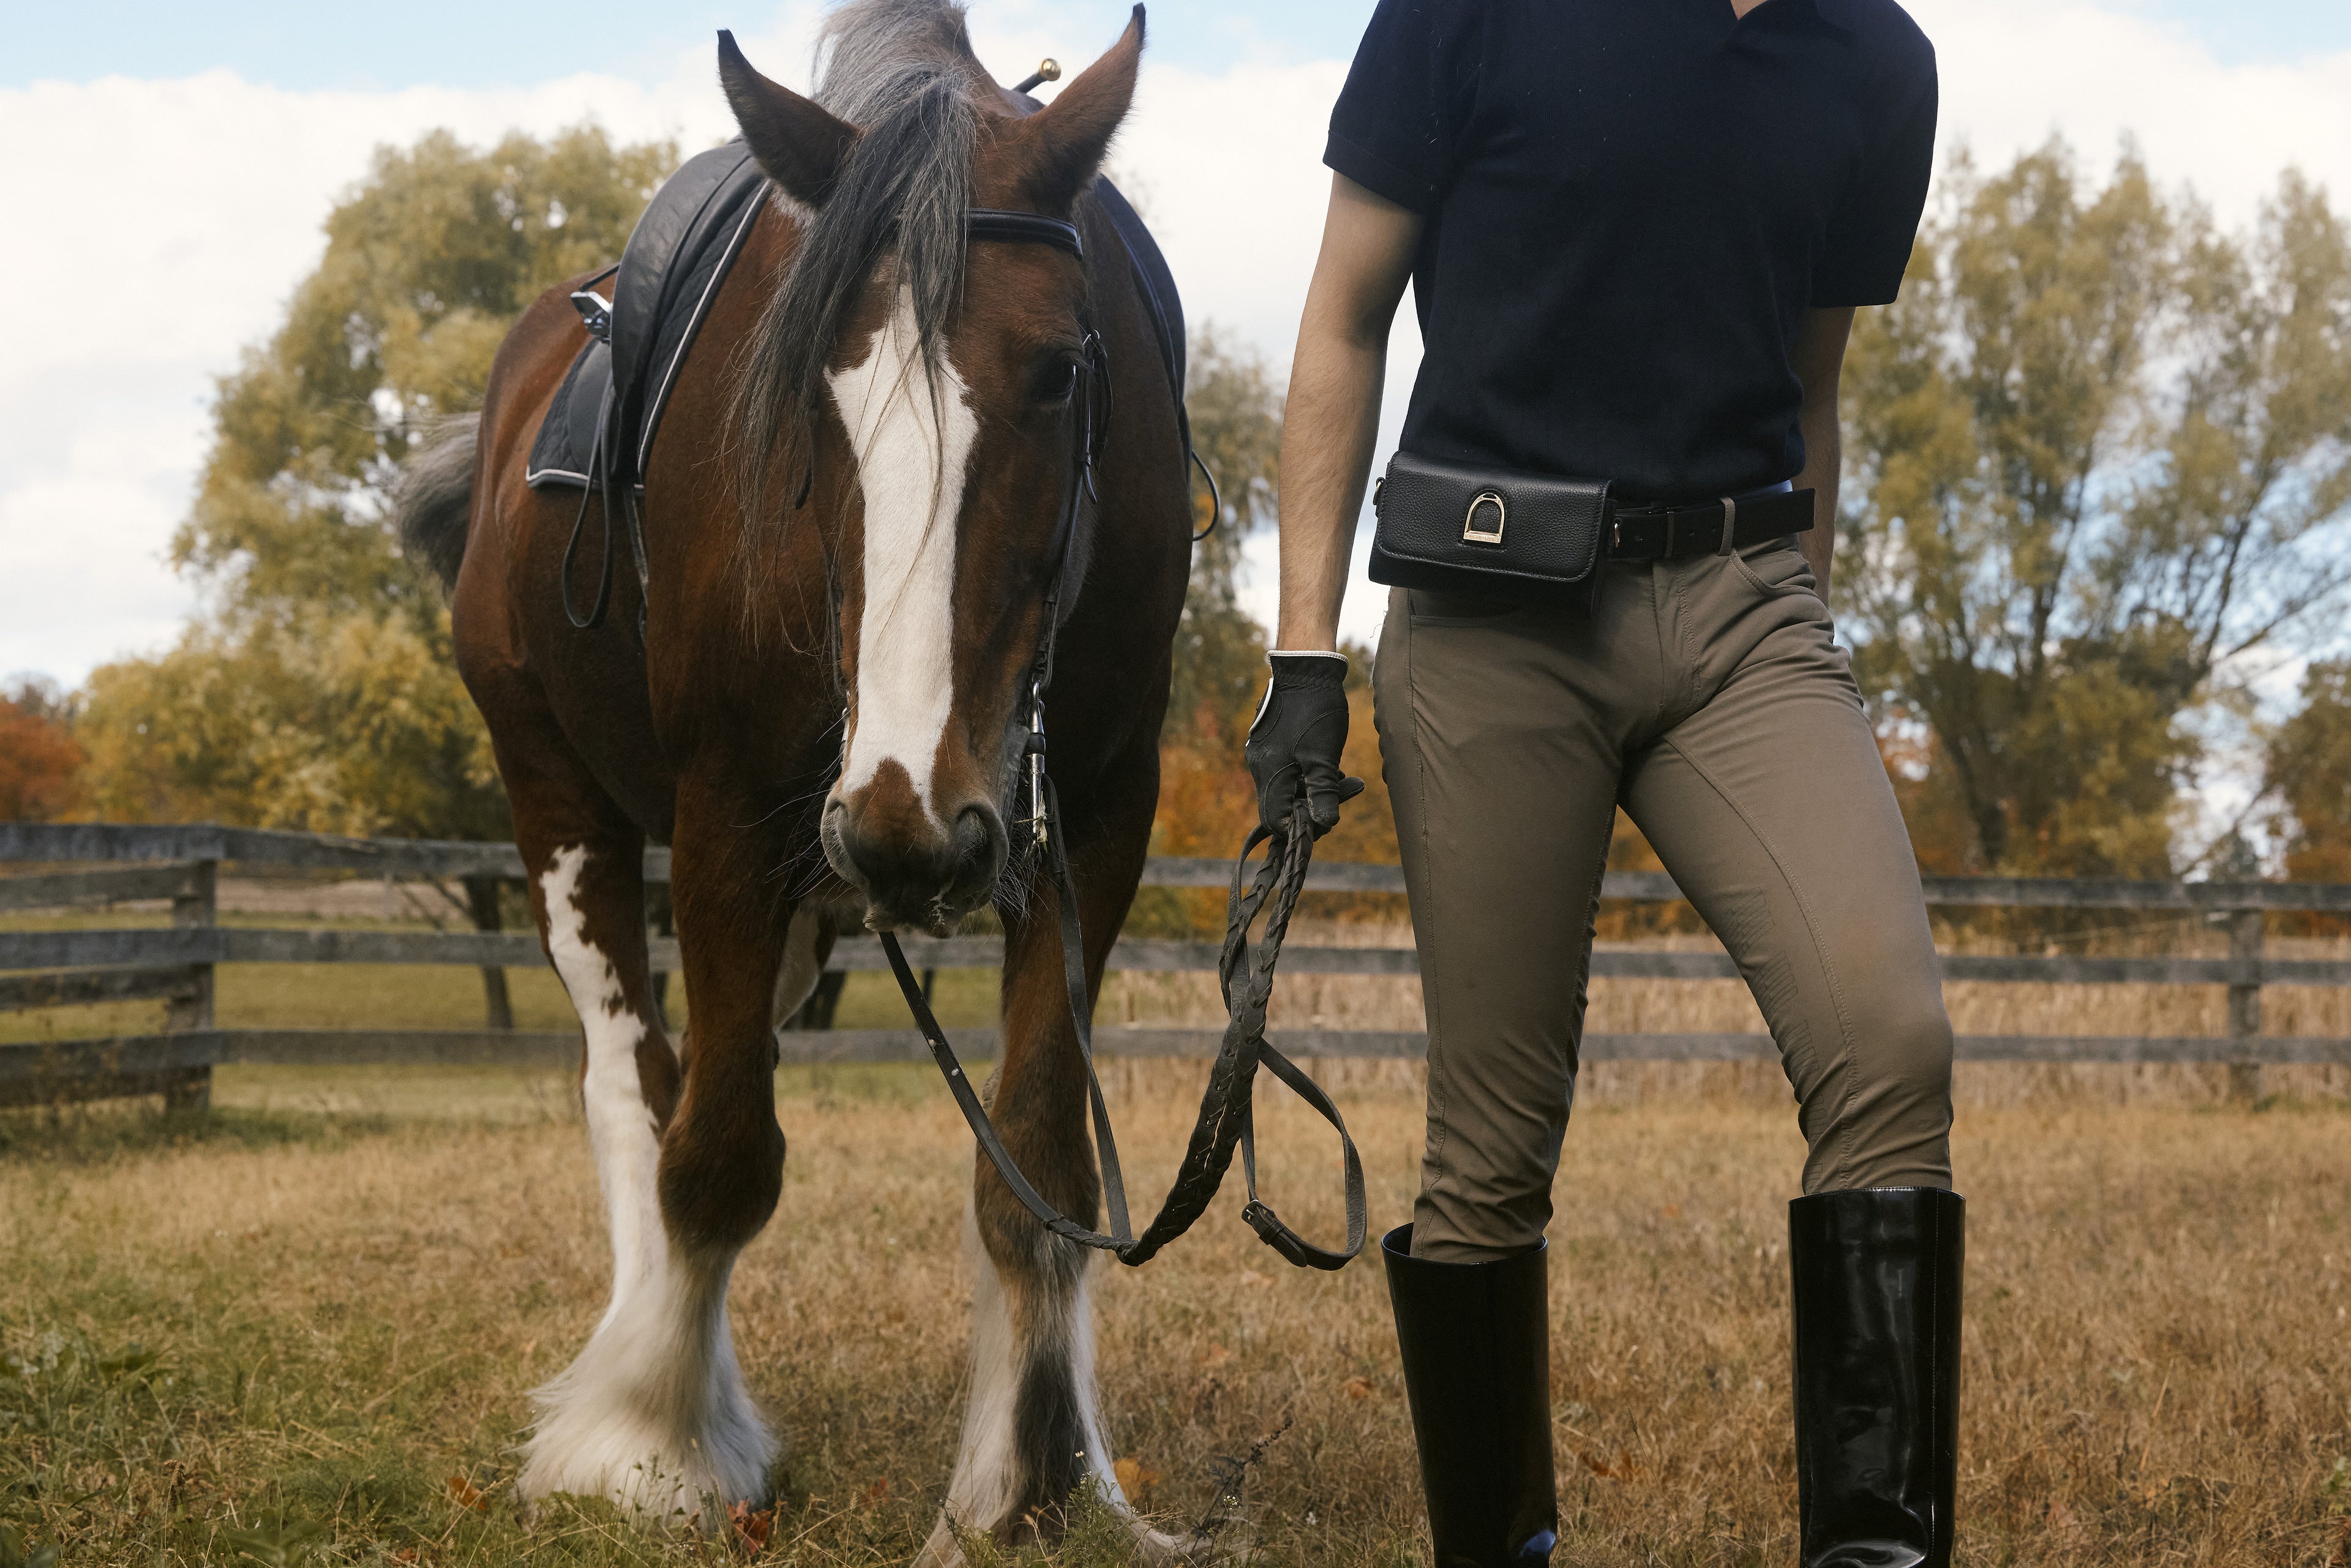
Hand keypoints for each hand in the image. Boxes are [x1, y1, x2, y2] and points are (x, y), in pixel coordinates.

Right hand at [1244, 652, 1365, 838]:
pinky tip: (1329, 761)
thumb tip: (1325, 824)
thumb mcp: (1323, 757)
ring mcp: (1264, 752)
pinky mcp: (1272, 741)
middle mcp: (1260, 766)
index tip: (1326, 819)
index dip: (1300, 827)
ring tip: (1343, 775)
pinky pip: (1288, 769)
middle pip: (1282, 804)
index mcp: (1269, 774)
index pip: (1275, 821)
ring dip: (1314, 788)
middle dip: (1313, 805)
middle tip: (1346, 789)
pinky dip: (1308, 772)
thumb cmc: (1315, 711)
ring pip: (1288, 786)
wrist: (1306, 667)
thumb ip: (1322, 793)